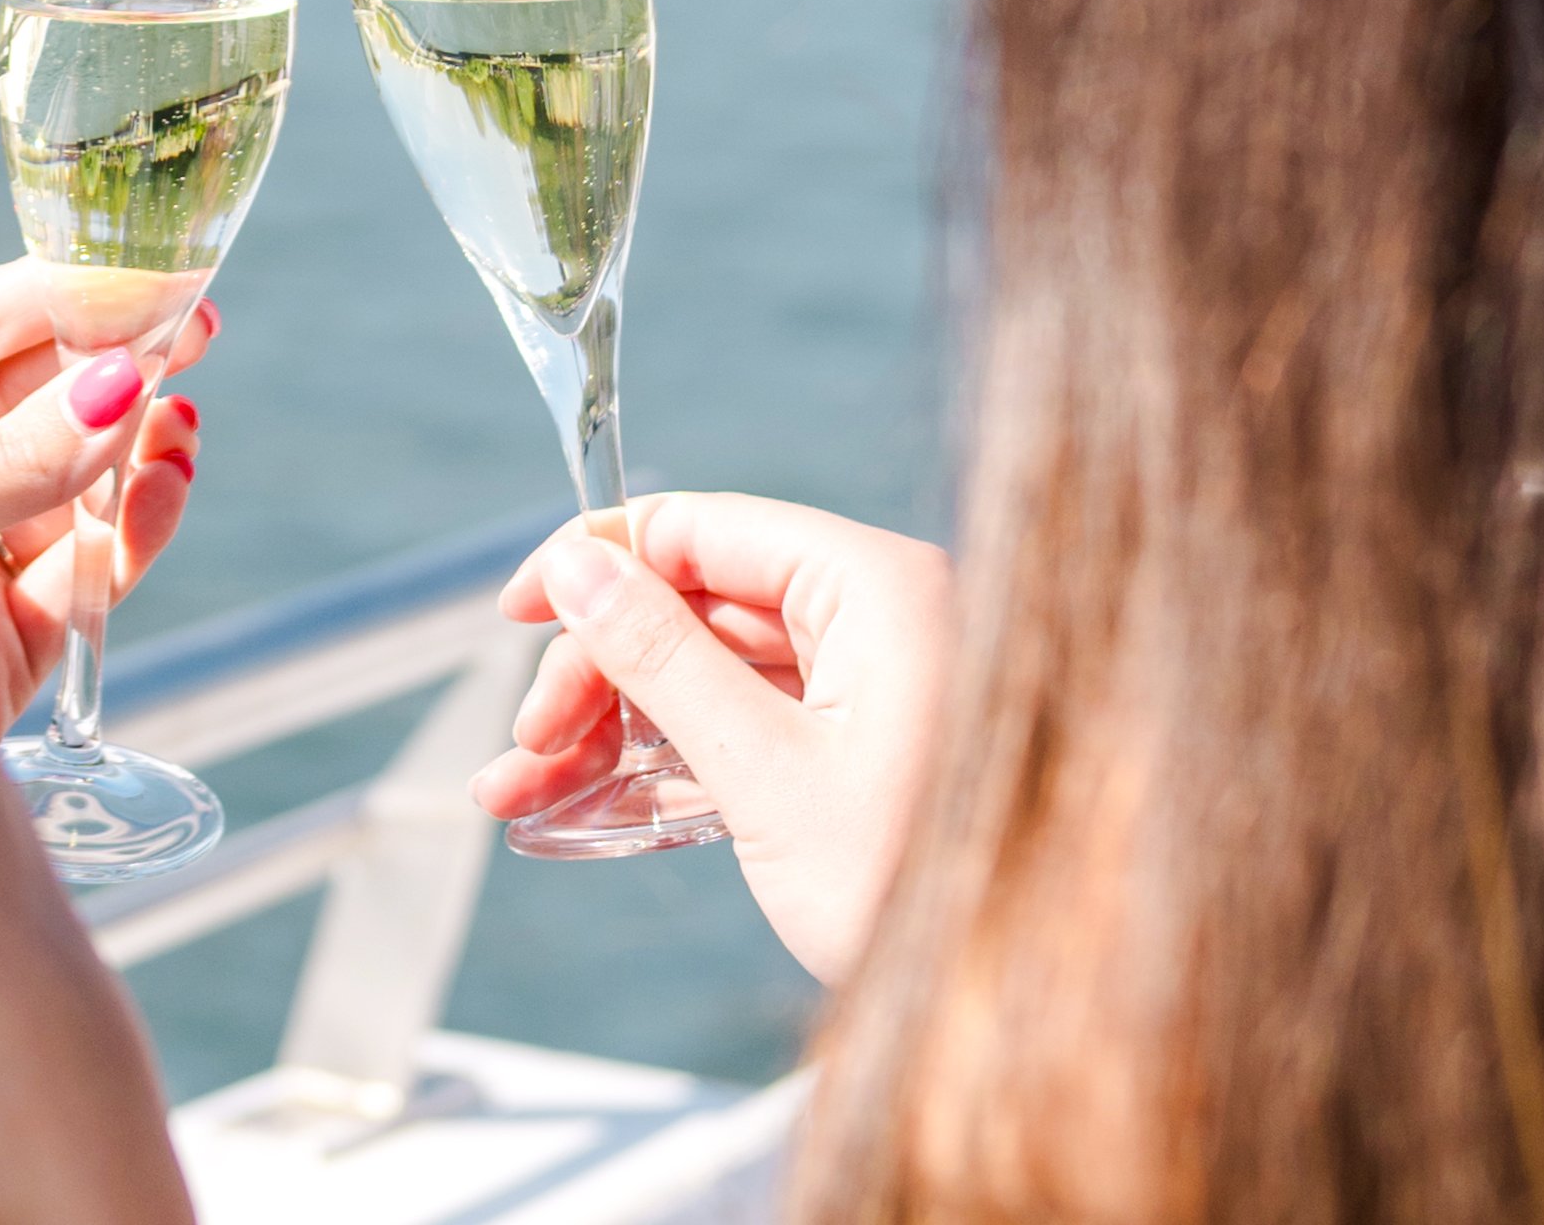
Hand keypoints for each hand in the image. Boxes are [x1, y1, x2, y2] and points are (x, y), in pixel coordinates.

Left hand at [0, 260, 208, 721]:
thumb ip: (9, 464)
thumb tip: (115, 385)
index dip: (42, 297)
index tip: (127, 272)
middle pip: (25, 396)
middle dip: (108, 358)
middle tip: (190, 324)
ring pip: (70, 479)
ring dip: (133, 441)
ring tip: (179, 416)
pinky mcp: (13, 634)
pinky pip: (87, 565)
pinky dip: (134, 525)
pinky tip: (167, 481)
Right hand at [473, 492, 951, 981]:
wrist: (1025, 1015)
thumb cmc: (919, 888)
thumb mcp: (764, 769)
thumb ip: (661, 656)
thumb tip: (579, 566)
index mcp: (875, 588)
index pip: (703, 527)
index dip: (596, 563)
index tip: (518, 613)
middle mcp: (883, 618)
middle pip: (698, 605)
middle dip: (597, 673)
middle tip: (527, 745)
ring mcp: (878, 686)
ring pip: (713, 674)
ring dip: (614, 726)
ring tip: (524, 790)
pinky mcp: (868, 750)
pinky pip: (750, 727)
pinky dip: (671, 761)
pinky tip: (589, 804)